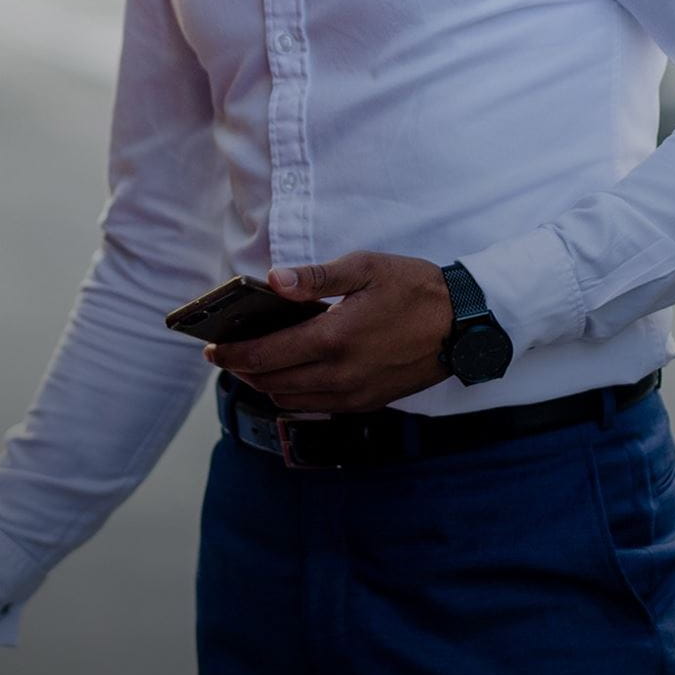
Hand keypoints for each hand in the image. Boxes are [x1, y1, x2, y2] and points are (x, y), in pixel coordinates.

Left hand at [205, 251, 452, 411]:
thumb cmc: (414, 288)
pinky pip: (317, 405)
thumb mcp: (365, 268)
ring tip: (256, 360)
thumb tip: (274, 280)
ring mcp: (354, 394)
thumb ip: (315, 277)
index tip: (211, 347)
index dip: (230, 354)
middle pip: (270, 382)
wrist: (464, 324)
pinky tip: (294, 371)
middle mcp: (340, 375)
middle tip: (226, 352)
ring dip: (267, 383)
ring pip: (291, 399)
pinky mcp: (368, 402)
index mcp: (333, 339)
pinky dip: (295, 393)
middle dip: (242, 369)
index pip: (264, 356)